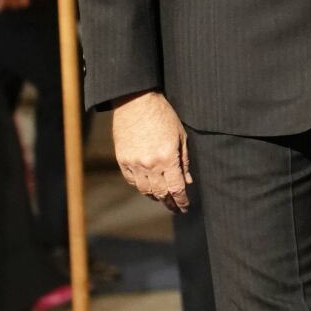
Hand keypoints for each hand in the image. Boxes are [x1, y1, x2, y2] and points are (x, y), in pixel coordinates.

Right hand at [112, 91, 189, 211]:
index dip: (181, 201)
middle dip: (169, 203)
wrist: (136, 102)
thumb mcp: (180, 135)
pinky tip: (147, 187)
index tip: (185, 208)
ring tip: (162, 199)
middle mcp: (150, 165)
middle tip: (175, 208)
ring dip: (155, 197)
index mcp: (168, 158)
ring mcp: (134, 164)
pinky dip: (140, 186)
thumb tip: (187, 181)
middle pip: (161, 193)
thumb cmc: (163, 115)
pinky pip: (132, 181)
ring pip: (145, 190)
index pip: (176, 188)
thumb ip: (184, 160)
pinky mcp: (122, 160)